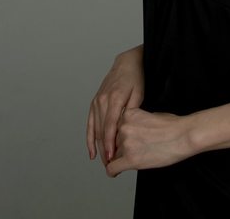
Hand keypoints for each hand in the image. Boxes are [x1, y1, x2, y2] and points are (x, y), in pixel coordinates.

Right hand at [87, 46, 144, 164]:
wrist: (126, 63)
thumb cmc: (136, 78)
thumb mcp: (139, 94)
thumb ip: (131, 112)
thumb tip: (126, 130)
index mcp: (115, 99)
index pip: (110, 126)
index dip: (110, 144)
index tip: (111, 158)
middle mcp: (102, 101)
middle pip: (101, 131)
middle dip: (105, 150)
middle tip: (111, 167)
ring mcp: (96, 101)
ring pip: (96, 129)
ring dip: (99, 147)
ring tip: (105, 162)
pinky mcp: (94, 102)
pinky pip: (90, 123)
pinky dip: (90, 138)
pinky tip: (91, 152)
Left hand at [105, 108, 194, 176]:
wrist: (184, 135)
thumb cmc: (173, 126)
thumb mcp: (150, 115)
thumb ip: (137, 122)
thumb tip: (133, 131)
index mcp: (128, 114)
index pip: (116, 128)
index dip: (120, 136)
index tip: (121, 143)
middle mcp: (124, 127)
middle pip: (114, 141)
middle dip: (121, 147)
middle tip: (134, 151)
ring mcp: (126, 143)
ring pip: (114, 154)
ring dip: (121, 158)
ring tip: (136, 158)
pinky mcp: (130, 159)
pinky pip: (112, 168)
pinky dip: (112, 171)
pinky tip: (115, 173)